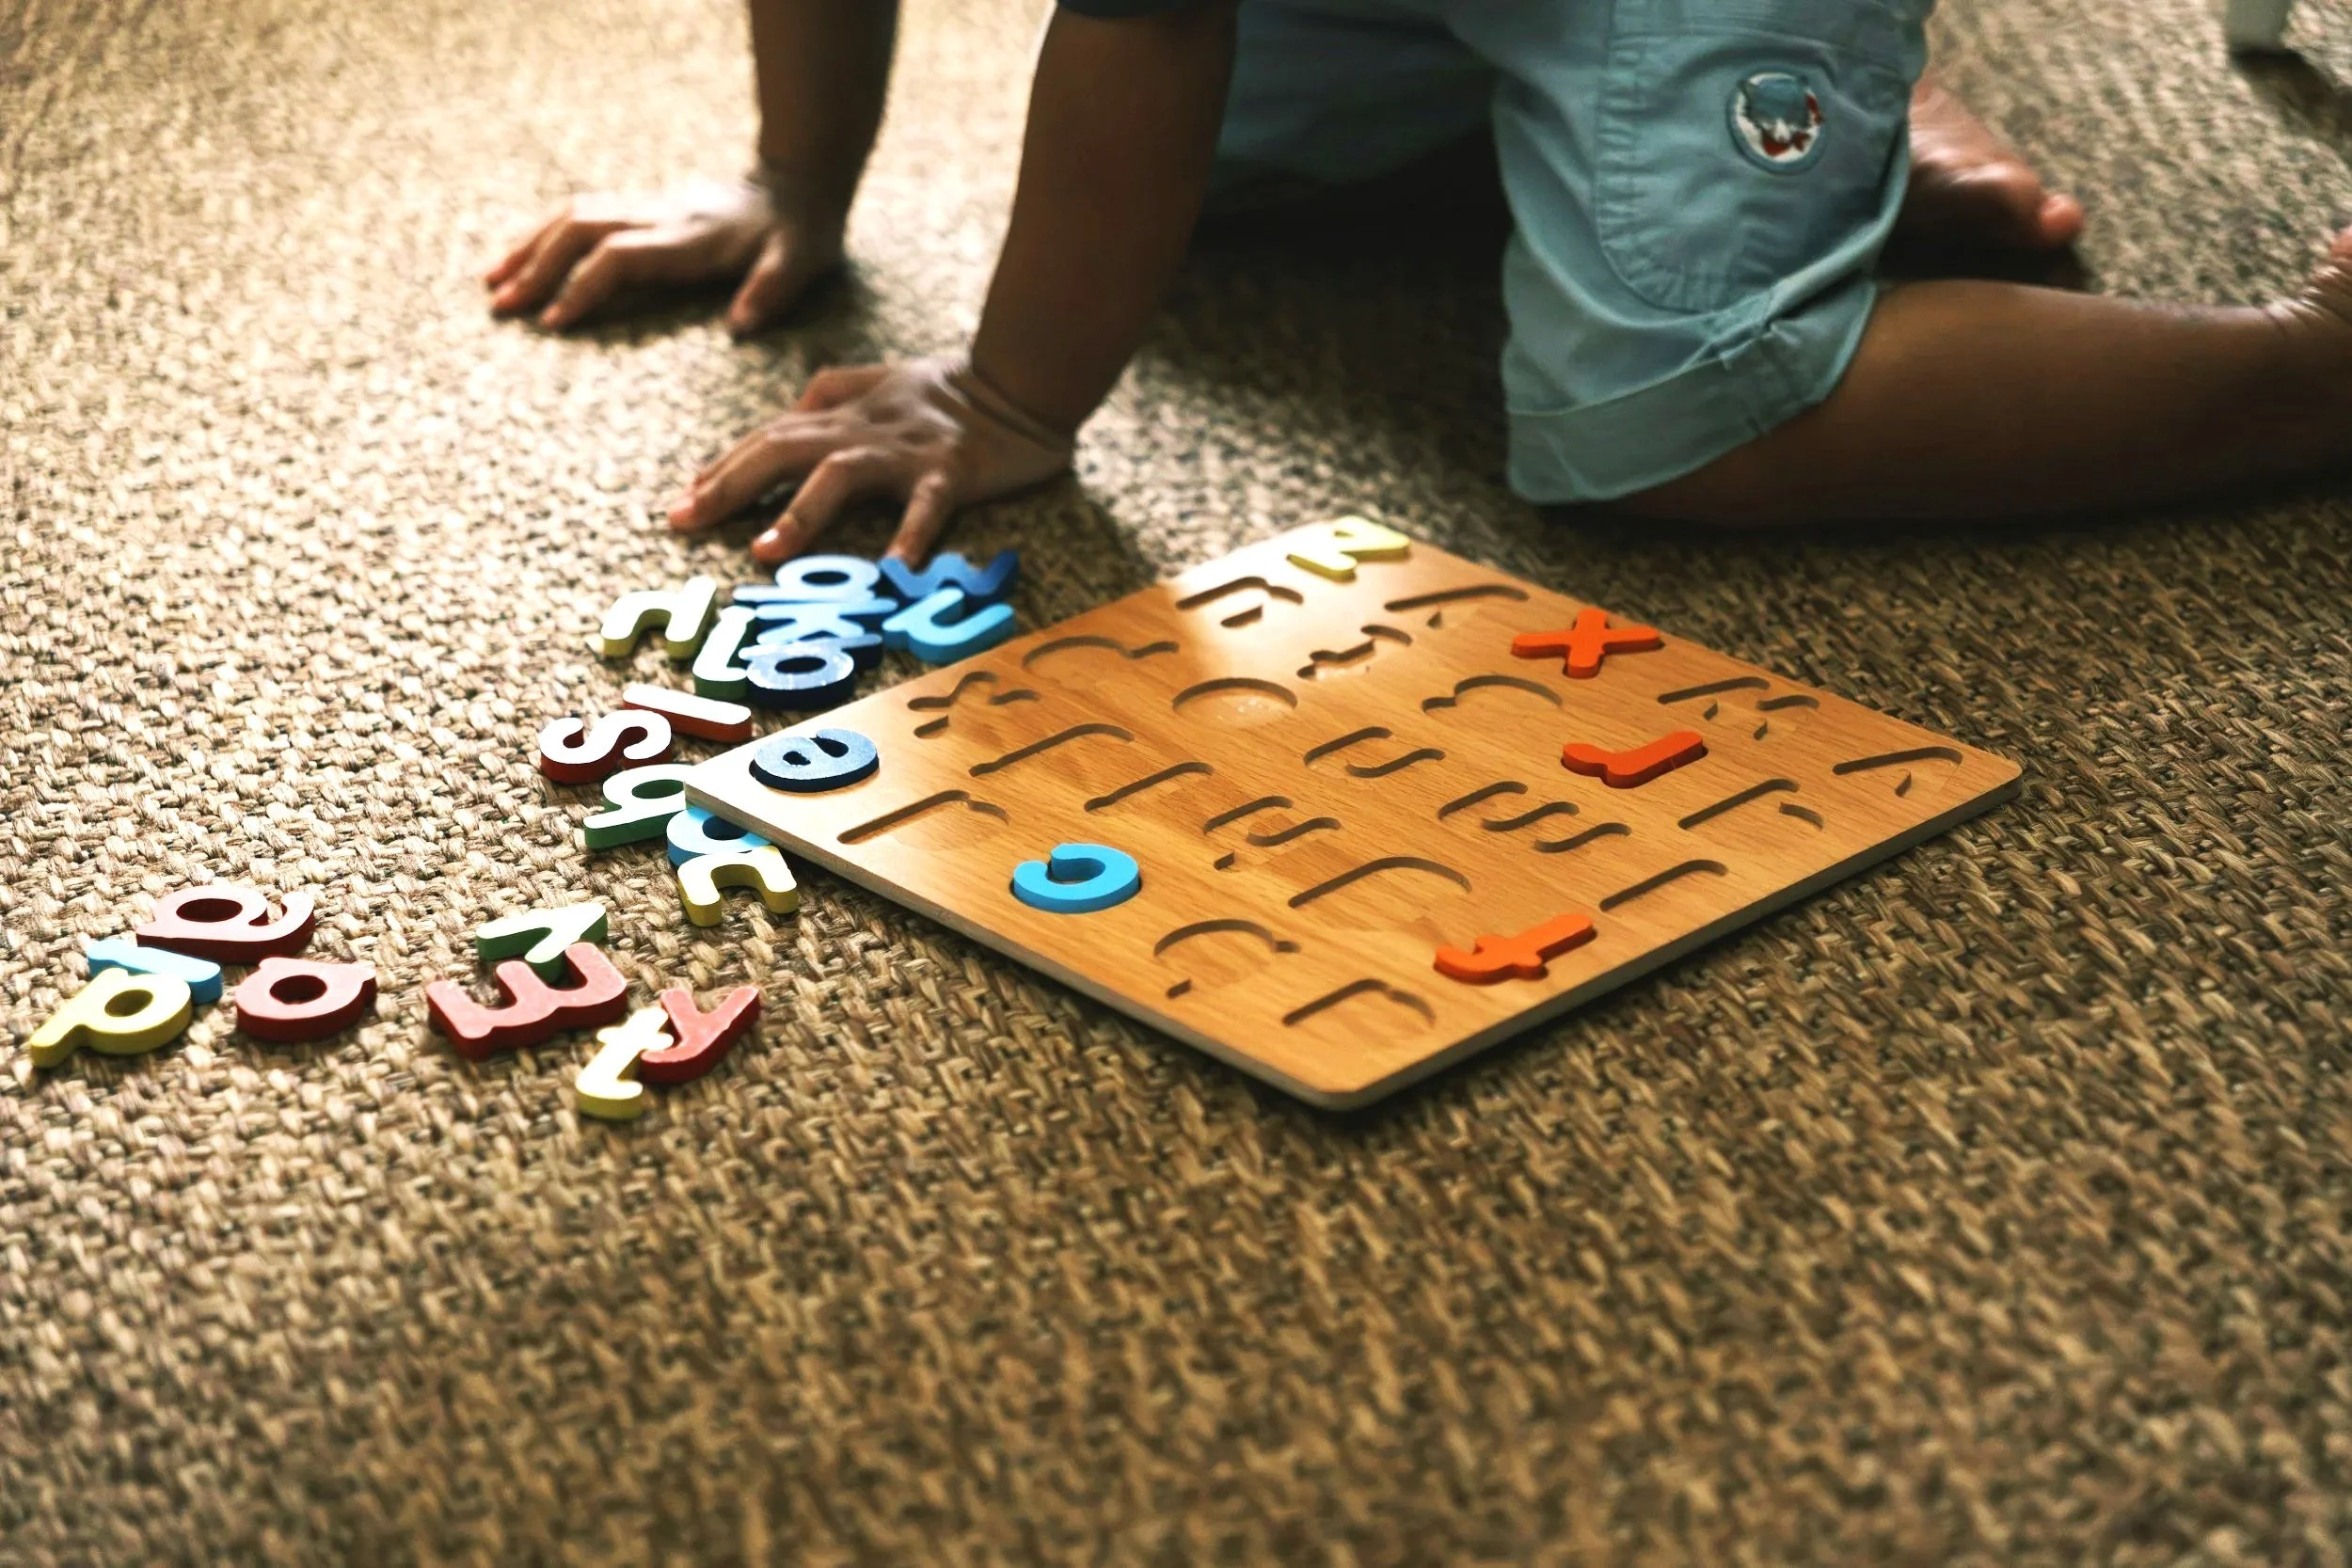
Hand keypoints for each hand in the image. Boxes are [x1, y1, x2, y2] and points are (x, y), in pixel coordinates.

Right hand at [483, 177, 841, 333]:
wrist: (799, 182)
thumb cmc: (801, 233)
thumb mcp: (800, 263)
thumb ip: (770, 291)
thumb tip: (741, 326)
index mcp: (689, 238)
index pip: (620, 257)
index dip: (583, 286)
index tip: (553, 322)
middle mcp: (659, 216)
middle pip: (580, 231)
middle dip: (537, 268)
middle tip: (500, 307)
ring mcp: (648, 207)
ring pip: (572, 217)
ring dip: (529, 247)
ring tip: (490, 282)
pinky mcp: (643, 207)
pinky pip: (581, 214)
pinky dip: (544, 233)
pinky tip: (519, 255)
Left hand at [666, 358, 1074, 564]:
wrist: (1021, 378)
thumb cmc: (951, 389)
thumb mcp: (881, 379)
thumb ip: (832, 391)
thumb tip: (790, 411)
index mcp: (843, 414)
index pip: (769, 438)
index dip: (723, 468)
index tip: (682, 503)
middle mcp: (863, 430)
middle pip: (783, 450)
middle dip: (731, 485)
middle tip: (685, 522)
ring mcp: (906, 451)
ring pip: (841, 474)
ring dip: (800, 512)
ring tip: (766, 551)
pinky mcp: (951, 471)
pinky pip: (926, 507)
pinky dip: (909, 538)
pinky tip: (892, 574)